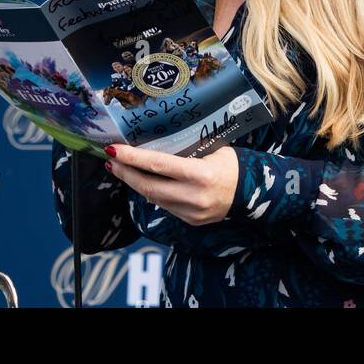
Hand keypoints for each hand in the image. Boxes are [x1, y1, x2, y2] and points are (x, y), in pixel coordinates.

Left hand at [104, 144, 238, 226]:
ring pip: (153, 197)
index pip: (158, 164)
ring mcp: (191, 212)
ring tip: (122, 169)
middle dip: (126, 172)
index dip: (132, 158)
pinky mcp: (190, 220)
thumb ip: (185, 150)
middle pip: (149, 185)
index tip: (114, 149)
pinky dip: (151, 193)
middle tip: (112, 160)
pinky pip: (164, 206)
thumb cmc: (230, 165)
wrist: (250, 193)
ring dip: (134, 183)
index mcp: (200, 174)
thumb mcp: (212, 150)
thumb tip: (153, 142)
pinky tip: (144, 182)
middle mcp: (194, 196)